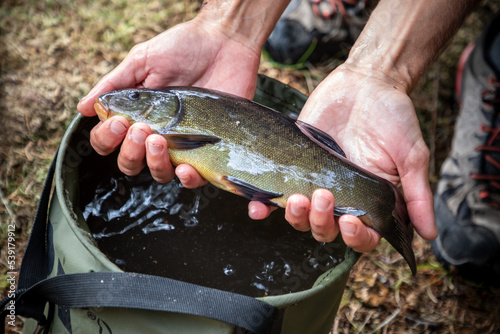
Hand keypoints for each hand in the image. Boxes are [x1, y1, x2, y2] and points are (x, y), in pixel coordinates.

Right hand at [78, 17, 260, 184]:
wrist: (224, 41)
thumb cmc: (183, 48)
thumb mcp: (143, 60)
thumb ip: (115, 84)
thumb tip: (83, 107)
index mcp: (137, 115)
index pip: (111, 141)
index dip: (107, 139)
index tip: (118, 122)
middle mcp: (157, 133)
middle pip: (131, 163)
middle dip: (129, 152)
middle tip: (140, 128)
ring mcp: (183, 143)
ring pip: (160, 173)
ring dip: (153, 162)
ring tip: (159, 139)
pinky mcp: (209, 147)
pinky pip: (196, 177)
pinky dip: (187, 179)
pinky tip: (184, 168)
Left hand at [251, 64, 436, 250]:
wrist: (365, 82)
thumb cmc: (394, 117)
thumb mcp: (412, 155)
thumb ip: (416, 194)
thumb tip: (430, 236)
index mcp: (370, 201)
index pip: (361, 237)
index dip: (355, 239)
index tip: (350, 222)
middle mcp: (342, 197)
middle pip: (326, 230)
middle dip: (321, 222)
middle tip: (323, 196)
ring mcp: (315, 182)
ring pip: (300, 217)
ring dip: (295, 216)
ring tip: (297, 197)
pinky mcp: (294, 166)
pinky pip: (275, 193)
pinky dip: (265, 204)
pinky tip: (257, 207)